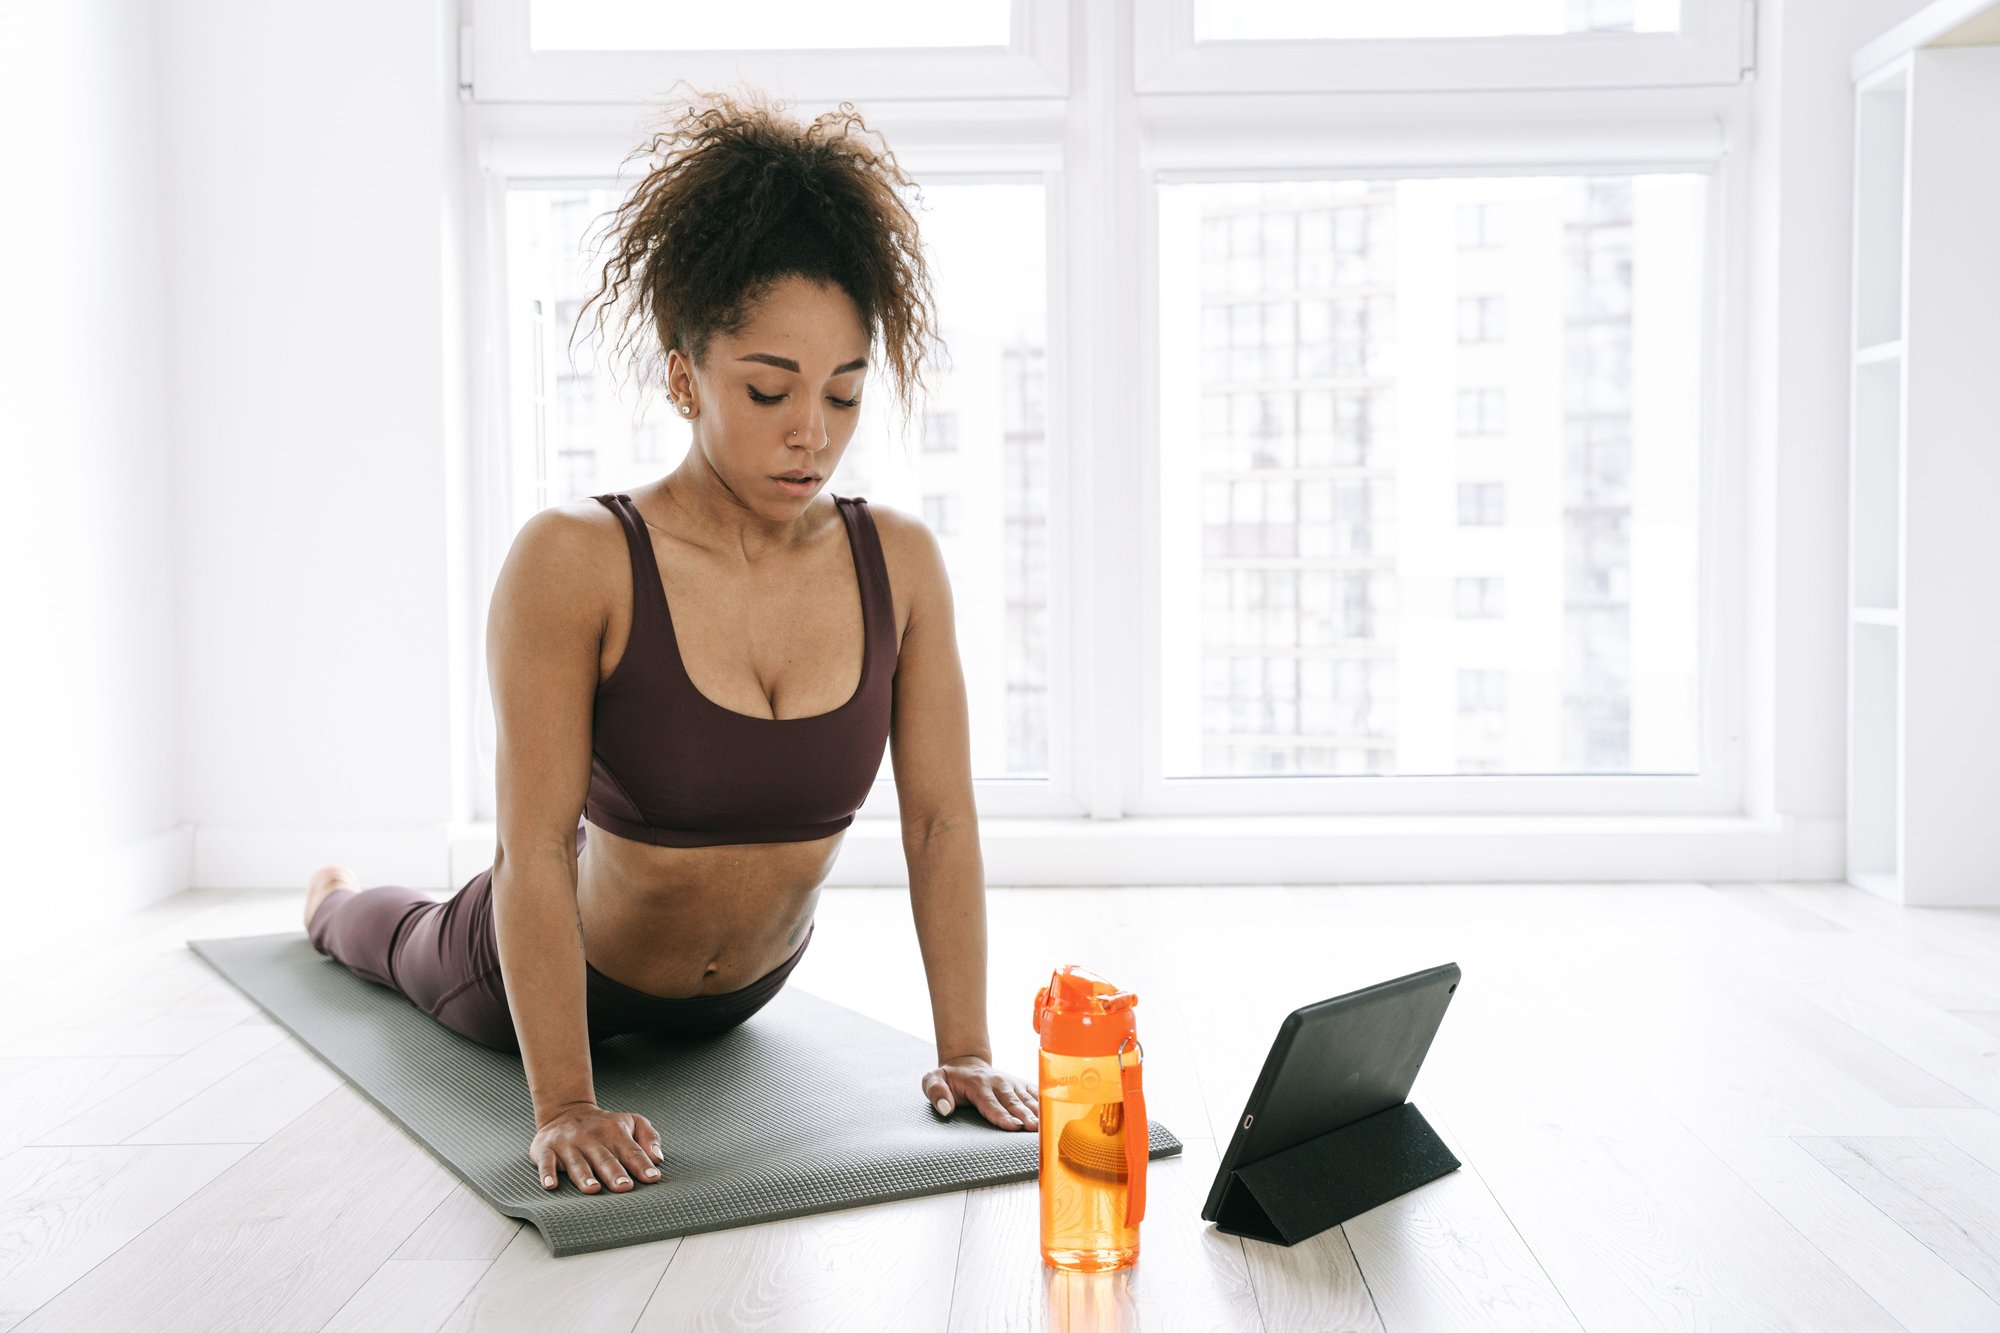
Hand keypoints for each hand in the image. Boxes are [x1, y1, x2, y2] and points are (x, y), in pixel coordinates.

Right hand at [530, 1102, 663, 1193]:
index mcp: (614, 1132)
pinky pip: (546, 1162)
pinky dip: (547, 1174)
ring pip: (577, 1162)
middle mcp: (591, 1138)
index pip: (631, 1150)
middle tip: (625, 1187)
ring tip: (593, 1189)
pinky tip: (551, 1186)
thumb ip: (648, 1137)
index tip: (652, 1178)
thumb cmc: (604, 1125)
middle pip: (605, 1158)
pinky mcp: (546, 1150)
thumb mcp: (630, 1122)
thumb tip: (659, 1159)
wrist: (566, 1111)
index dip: (642, 1164)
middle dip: (614, 1173)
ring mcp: (568, 1144)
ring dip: (584, 1176)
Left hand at [922, 1055, 1039, 1131]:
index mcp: (978, 1084)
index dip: (1002, 1115)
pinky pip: (1034, 1092)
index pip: (990, 1103)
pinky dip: (1044, 1101)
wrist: (967, 1062)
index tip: (1013, 1126)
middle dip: (1024, 1115)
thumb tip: (946, 1108)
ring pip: (1026, 1098)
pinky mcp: (1020, 1084)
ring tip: (1045, 1125)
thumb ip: (935, 1092)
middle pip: (1012, 1102)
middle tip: (1034, 1129)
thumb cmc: (950, 1077)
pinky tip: (1054, 1112)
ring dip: (1036, 1111)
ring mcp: (1011, 1083)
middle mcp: (998, 1083)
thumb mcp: (933, 1079)